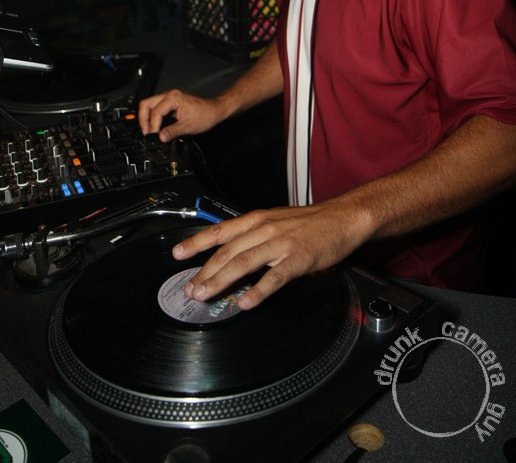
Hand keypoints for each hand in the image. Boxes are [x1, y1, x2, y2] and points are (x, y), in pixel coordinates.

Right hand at [138, 89, 226, 140]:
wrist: (215, 110)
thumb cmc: (206, 114)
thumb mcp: (188, 126)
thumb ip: (172, 132)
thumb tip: (160, 138)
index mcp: (173, 97)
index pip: (156, 112)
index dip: (153, 126)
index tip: (153, 136)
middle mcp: (169, 94)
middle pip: (146, 104)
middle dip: (144, 119)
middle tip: (146, 132)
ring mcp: (169, 97)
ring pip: (150, 105)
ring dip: (147, 118)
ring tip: (150, 131)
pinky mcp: (171, 102)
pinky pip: (156, 107)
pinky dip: (153, 117)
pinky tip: (156, 126)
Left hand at [172, 202, 369, 309]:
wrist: (343, 218)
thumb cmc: (310, 222)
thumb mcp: (276, 221)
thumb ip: (254, 236)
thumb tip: (230, 253)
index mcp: (258, 219)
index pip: (220, 231)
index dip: (197, 242)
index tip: (178, 253)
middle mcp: (265, 229)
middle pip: (227, 251)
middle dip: (205, 271)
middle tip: (190, 288)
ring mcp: (281, 244)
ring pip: (243, 263)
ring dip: (221, 281)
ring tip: (205, 295)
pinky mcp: (298, 259)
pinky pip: (274, 278)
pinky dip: (258, 291)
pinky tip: (245, 302)